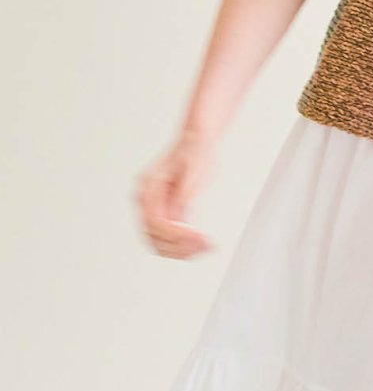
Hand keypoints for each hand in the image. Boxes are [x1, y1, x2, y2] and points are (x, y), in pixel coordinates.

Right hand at [133, 130, 216, 258]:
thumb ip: (187, 189)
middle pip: (154, 237)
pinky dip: (185, 244)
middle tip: (204, 246)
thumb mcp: (195, 164)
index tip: (196, 237)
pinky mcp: (168, 213)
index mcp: (148, 187)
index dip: (175, 234)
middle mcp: (148, 200)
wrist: (198, 139)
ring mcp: (157, 208)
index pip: (155, 221)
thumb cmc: (194, 147)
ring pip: (161, 242)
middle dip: (179, 246)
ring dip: (183, 250)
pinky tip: (202, 244)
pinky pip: (171, 236)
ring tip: (206, 247)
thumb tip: (182, 210)